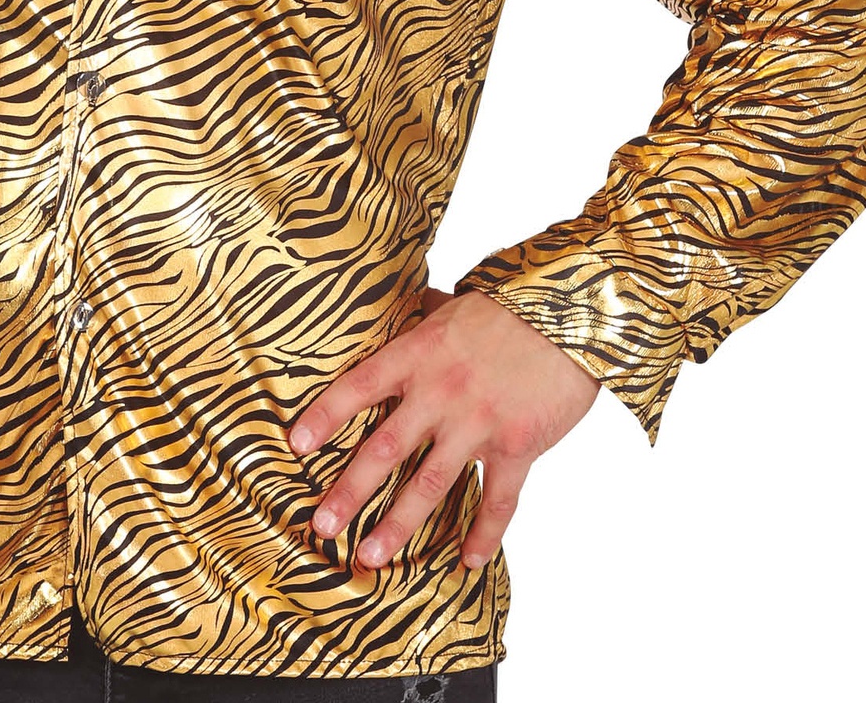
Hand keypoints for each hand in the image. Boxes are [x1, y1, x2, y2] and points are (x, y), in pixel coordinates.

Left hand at [287, 285, 600, 571]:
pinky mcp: (516, 445)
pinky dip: (483, 534)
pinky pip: (497, 500)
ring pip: (429, 485)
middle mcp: (439, 393)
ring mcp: (477, 424)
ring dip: (398, 524)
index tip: (295, 445)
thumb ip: (425, 315)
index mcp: (418, 354)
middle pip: (384, 448)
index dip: (325, 415)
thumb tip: (409, 305)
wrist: (570, 314)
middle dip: (350, 491)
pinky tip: (469, 561)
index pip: (359, 387)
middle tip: (321, 526)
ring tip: (371, 556)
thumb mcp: (455, 304)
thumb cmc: (510, 305)